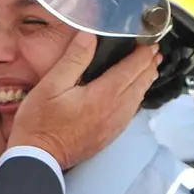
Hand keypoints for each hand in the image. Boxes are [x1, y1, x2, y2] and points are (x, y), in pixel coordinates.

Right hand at [7, 32, 161, 169]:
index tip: (149, 42)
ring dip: (145, 81)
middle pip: (140, 83)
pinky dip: (136, 98)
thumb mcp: (51, 84)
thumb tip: (90, 35)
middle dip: (149, 65)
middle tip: (154, 52)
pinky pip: (130, 113)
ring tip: (149, 69)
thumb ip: (74, 59)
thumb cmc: (40, 122)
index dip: (143, 53)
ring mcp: (114, 125)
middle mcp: (115, 110)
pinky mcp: (109, 136)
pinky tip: (133, 95)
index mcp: (103, 95)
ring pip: (138, 99)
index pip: (132, 68)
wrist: (39, 158)